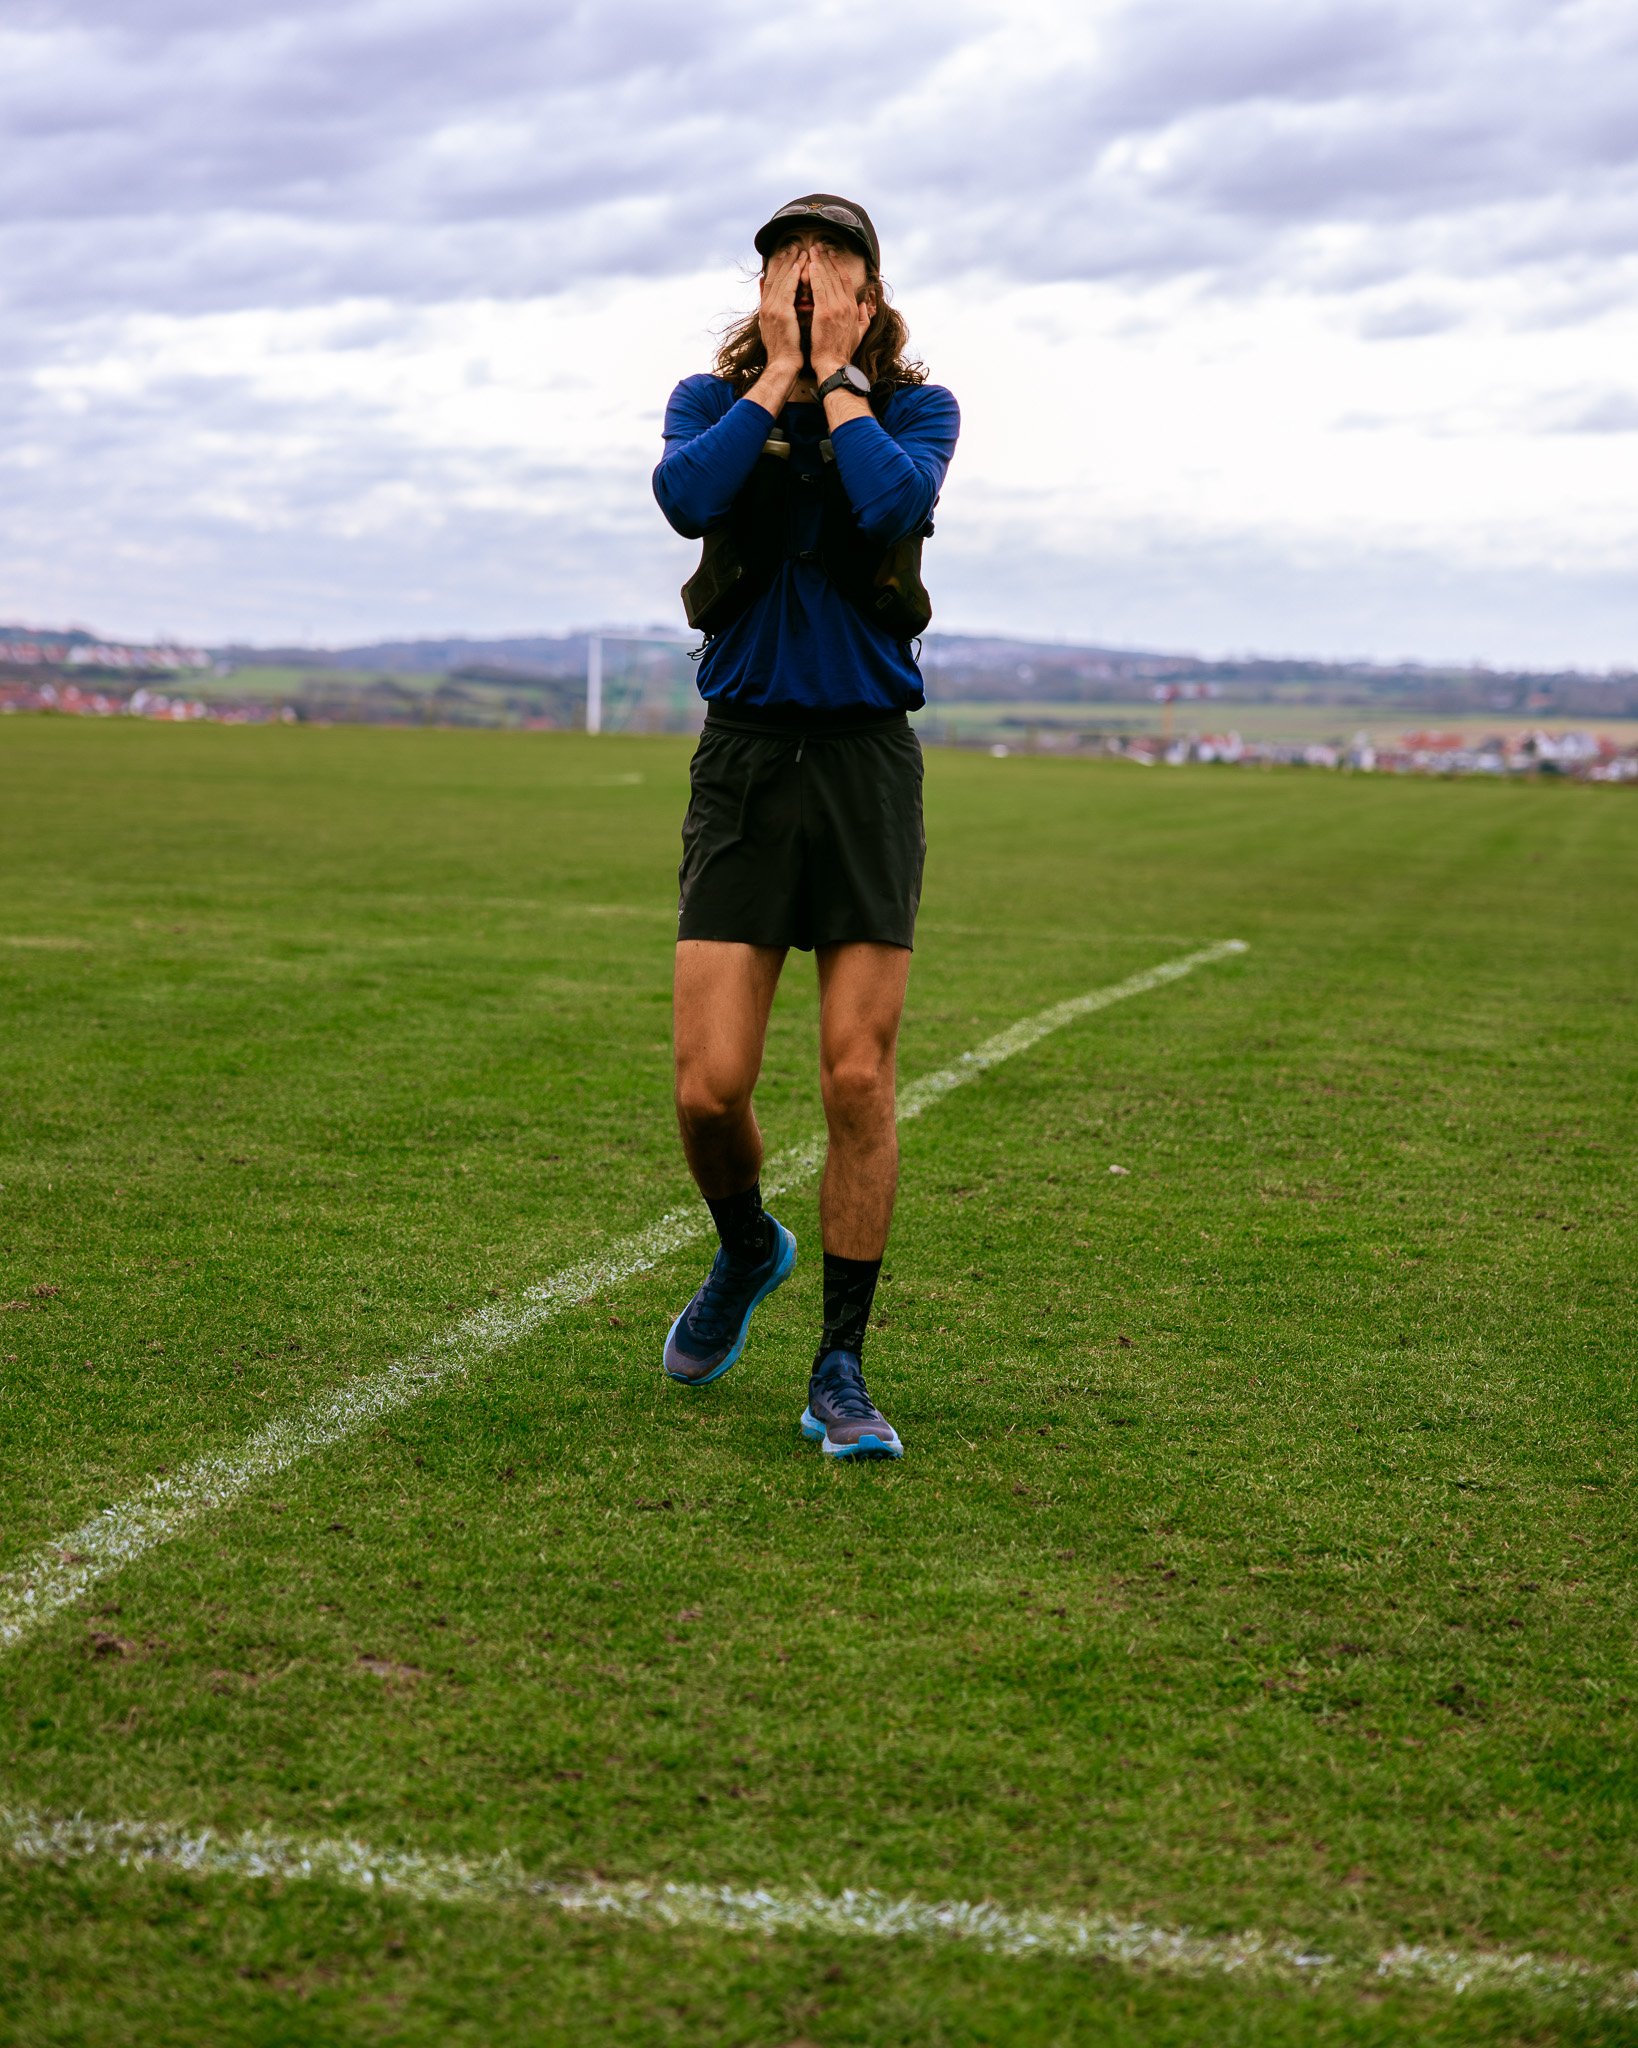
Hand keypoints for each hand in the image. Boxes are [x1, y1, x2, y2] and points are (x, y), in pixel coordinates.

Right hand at [758, 245, 804, 370]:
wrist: (783, 365)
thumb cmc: (784, 352)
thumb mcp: (774, 329)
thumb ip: (773, 312)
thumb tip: (770, 299)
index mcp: (766, 310)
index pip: (771, 282)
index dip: (778, 267)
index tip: (785, 255)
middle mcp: (766, 307)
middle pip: (774, 277)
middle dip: (784, 261)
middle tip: (792, 246)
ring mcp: (772, 309)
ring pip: (781, 280)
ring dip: (790, 264)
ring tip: (799, 250)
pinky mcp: (781, 313)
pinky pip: (787, 289)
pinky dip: (792, 276)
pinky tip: (799, 265)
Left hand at [807, 243, 871, 379]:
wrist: (834, 365)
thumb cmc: (842, 352)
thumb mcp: (859, 334)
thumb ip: (864, 318)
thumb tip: (866, 307)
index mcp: (854, 308)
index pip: (845, 281)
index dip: (838, 266)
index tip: (831, 255)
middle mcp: (847, 305)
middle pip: (836, 275)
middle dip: (827, 259)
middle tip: (818, 246)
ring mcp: (836, 308)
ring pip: (827, 279)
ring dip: (819, 262)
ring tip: (812, 250)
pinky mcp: (825, 313)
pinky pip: (819, 289)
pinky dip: (815, 276)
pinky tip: (809, 265)